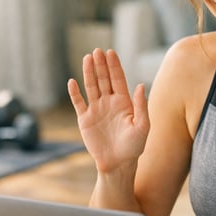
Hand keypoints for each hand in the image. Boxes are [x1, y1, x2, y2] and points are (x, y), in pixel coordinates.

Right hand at [67, 49, 149, 173]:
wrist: (118, 164)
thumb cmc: (134, 146)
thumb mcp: (143, 126)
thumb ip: (141, 106)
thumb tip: (140, 85)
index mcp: (124, 102)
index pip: (118, 79)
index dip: (114, 66)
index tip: (110, 52)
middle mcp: (109, 102)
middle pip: (104, 79)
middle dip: (101, 65)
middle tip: (97, 50)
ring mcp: (96, 109)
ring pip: (91, 86)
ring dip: (89, 73)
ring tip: (87, 58)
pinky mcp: (85, 120)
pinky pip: (78, 103)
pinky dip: (75, 93)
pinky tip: (72, 81)